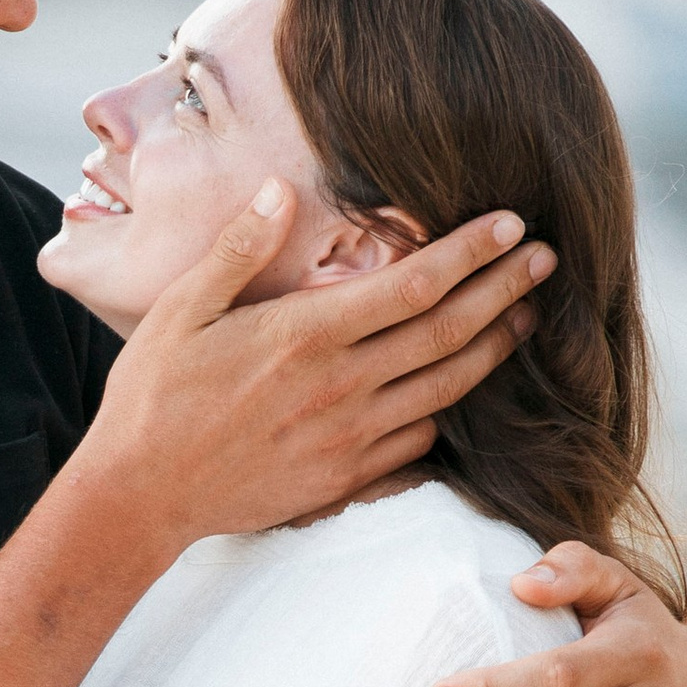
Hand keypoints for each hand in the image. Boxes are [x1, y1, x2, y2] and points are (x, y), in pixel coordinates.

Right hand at [76, 184, 550, 560]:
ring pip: (447, 390)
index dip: (471, 251)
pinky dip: (452, 413)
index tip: (513, 223)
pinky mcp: (344, 480)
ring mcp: (347, 438)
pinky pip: (419, 444)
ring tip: (528, 318)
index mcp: (304, 334)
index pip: (412, 283)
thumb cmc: (152, 397)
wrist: (138, 497)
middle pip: (447, 332)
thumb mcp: (180, 309)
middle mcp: (339, 386)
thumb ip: (239, 248)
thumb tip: (283, 189)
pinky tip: (465, 393)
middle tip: (548, 260)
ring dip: (495, 350)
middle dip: (505, 291)